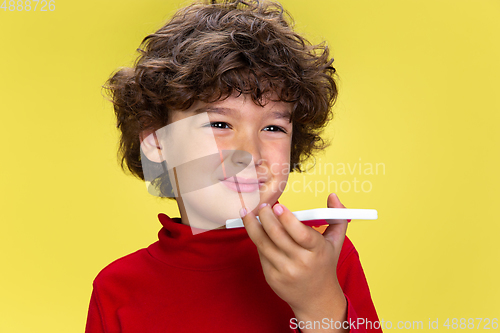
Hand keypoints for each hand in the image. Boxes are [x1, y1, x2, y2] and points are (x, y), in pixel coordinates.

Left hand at [241, 193, 348, 330]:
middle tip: (262, 206)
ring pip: (263, 244)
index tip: (277, 206)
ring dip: (253, 226)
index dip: (287, 219)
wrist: (316, 299)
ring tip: (249, 214)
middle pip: (277, 235)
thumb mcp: (335, 241)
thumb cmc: (324, 263)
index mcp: (317, 251)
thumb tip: (333, 195)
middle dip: (265, 216)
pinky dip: (257, 240)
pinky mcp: (272, 278)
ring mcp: (285, 271)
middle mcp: (301, 262)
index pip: (301, 233)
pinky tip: (255, 230)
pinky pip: (260, 254)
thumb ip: (337, 216)